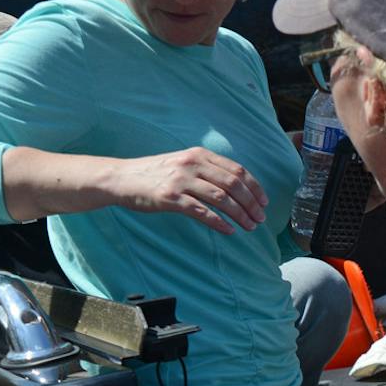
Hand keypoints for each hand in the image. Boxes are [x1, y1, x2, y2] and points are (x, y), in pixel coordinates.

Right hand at [107, 147, 268, 233]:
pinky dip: (219, 223)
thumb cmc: (154, 174)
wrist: (121, 178)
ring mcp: (182, 181)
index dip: (255, 187)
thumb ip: (206, 170)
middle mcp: (193, 165)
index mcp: (199, 155)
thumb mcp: (183, 163)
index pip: (237, 170)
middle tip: (261, 218)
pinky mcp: (171, 198)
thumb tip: (235, 187)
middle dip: (252, 203)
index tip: (264, 201)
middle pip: (234, 185)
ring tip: (250, 226)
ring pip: (222, 199)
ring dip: (240, 215)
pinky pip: (202, 212)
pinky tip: (229, 231)